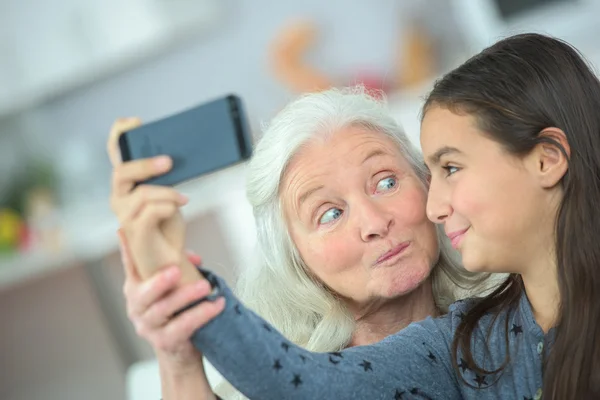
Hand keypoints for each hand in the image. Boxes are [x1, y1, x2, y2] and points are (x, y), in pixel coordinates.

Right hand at [107, 117, 194, 281]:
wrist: (170, 257)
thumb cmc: (167, 224)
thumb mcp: (169, 193)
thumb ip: (166, 177)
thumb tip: (176, 157)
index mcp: (127, 183)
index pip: (115, 154)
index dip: (119, 135)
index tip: (135, 122)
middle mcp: (119, 197)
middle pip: (122, 172)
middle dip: (145, 165)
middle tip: (169, 162)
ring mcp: (124, 216)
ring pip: (142, 194)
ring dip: (167, 193)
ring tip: (182, 198)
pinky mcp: (134, 232)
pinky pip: (151, 211)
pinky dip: (169, 207)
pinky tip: (179, 207)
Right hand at [118, 229, 225, 370]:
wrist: (180, 350)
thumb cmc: (178, 310)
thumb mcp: (177, 285)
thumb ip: (181, 266)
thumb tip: (194, 258)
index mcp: (136, 288)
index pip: (130, 266)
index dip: (126, 250)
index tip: (125, 231)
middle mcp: (136, 307)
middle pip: (143, 293)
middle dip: (159, 281)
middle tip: (176, 270)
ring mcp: (147, 326)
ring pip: (163, 309)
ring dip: (186, 296)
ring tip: (205, 286)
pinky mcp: (163, 341)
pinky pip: (183, 326)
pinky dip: (201, 314)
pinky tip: (216, 305)